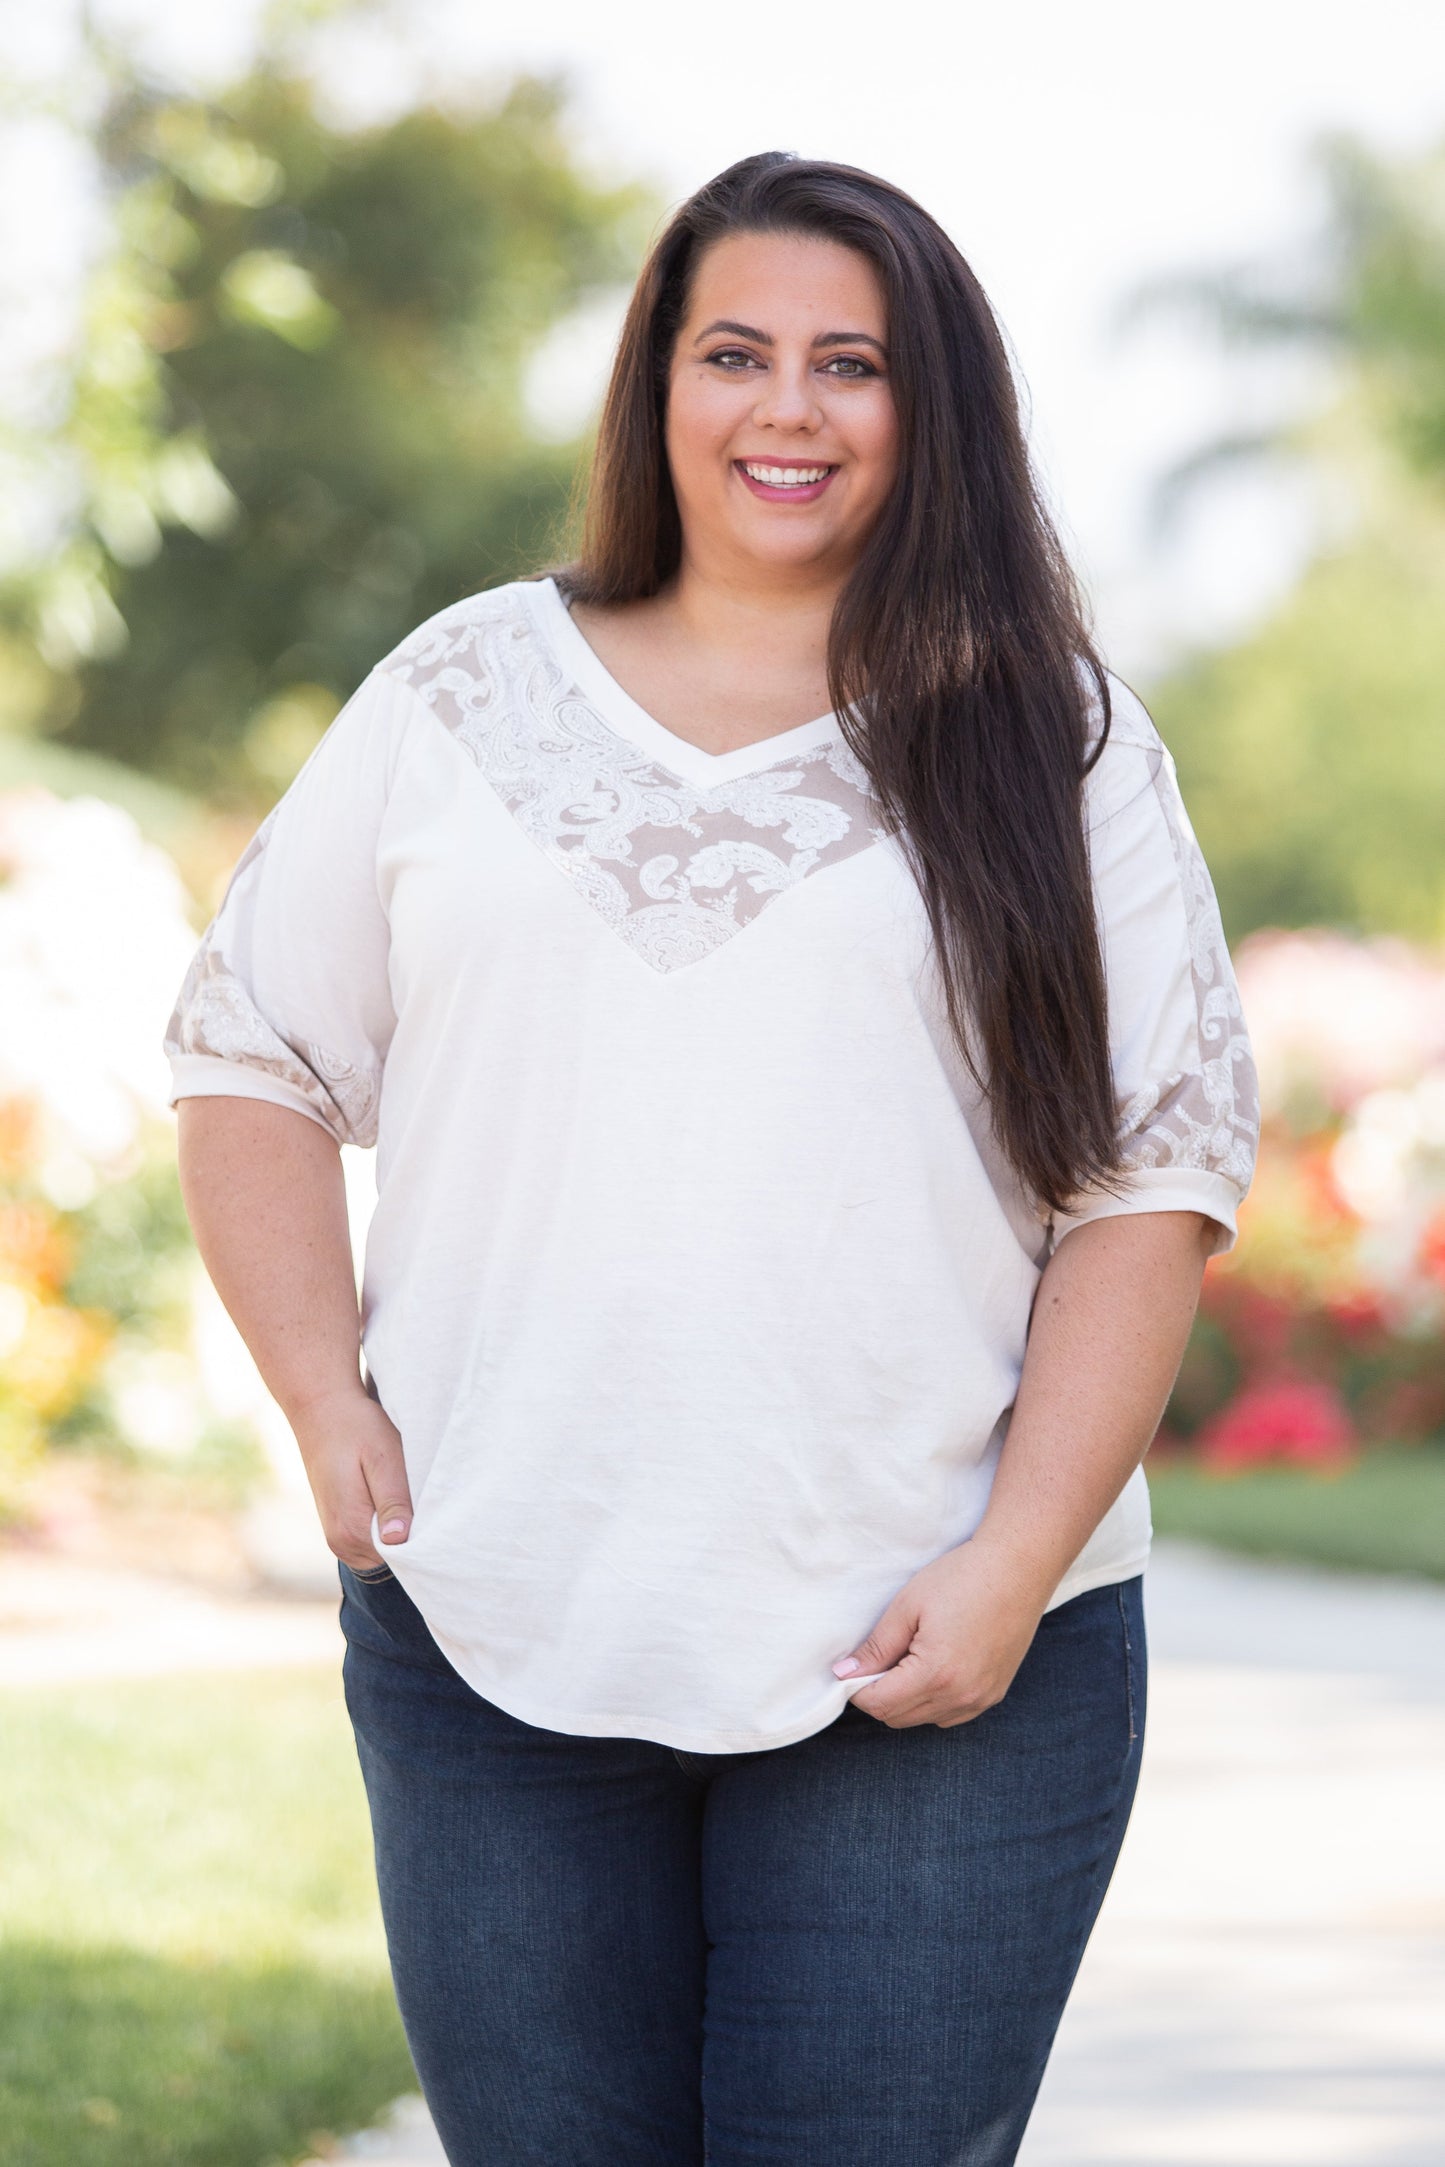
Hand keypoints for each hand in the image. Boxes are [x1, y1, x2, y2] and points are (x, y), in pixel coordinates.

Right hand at [288, 1383, 412, 1571]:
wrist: (321, 1409)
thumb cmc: (357, 1428)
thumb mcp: (382, 1458)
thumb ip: (392, 1501)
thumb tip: (399, 1540)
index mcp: (351, 1530)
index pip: (402, 1557)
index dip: (422, 1538)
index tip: (434, 1511)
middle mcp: (340, 1543)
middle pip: (393, 1556)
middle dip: (411, 1534)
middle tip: (421, 1495)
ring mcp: (337, 1537)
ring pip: (383, 1548)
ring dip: (398, 1526)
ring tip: (404, 1490)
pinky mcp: (338, 1526)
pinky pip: (371, 1538)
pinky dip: (385, 1521)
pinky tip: (390, 1493)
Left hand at [831, 1535, 1052, 1728]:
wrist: (1017, 1568)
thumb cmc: (961, 1578)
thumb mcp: (908, 1606)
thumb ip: (876, 1647)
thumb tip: (845, 1673)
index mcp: (936, 1674)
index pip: (880, 1705)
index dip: (856, 1689)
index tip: (851, 1668)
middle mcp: (961, 1696)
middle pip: (899, 1718)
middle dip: (878, 1695)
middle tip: (877, 1659)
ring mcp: (981, 1699)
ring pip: (924, 1719)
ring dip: (905, 1700)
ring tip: (907, 1659)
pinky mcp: (994, 1694)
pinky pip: (950, 1714)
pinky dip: (932, 1701)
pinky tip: (933, 1668)